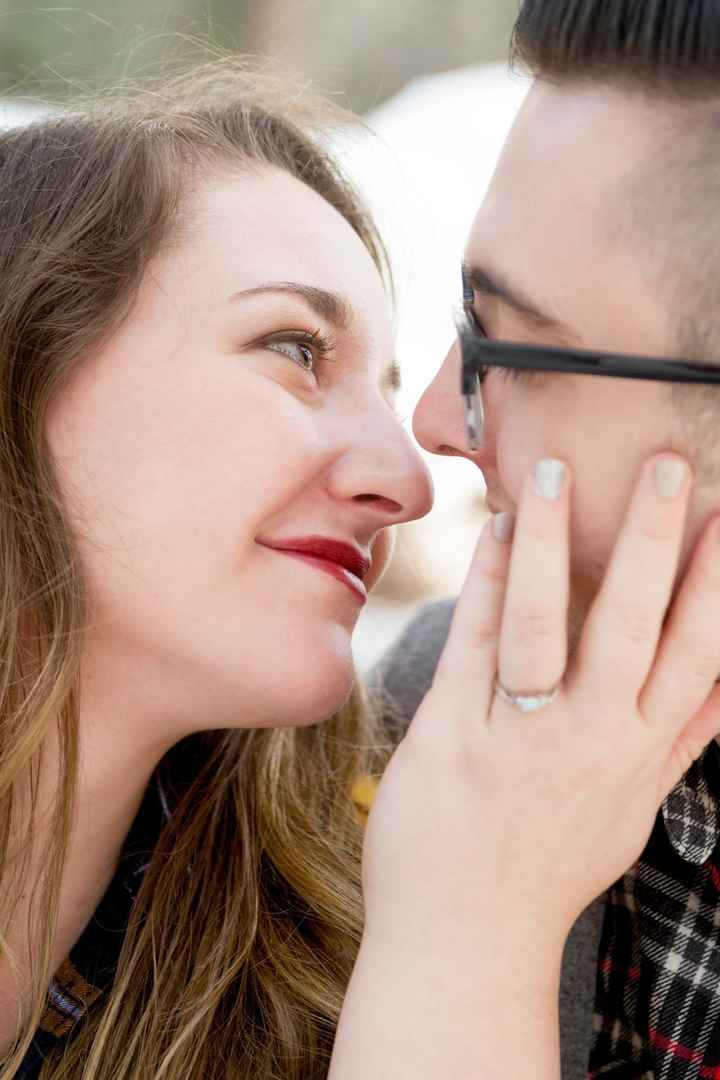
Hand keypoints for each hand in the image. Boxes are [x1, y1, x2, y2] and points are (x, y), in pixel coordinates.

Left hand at [362, 454, 719, 953]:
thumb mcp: (634, 810)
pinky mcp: (450, 735)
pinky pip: (471, 645)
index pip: (696, 654)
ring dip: (551, 546)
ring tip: (555, 472)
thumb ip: (680, 744)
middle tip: (665, 464)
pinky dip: (484, 584)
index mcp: (639, 755)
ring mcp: (516, 737)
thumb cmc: (551, 866)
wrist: (467, 941)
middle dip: (652, 542)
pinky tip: (494, 531)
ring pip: (542, 625)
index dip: (718, 583)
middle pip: (630, 627)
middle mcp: (588, 741)